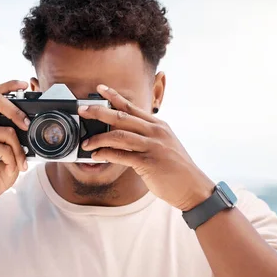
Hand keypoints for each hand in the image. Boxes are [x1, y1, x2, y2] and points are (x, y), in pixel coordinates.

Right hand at [0, 80, 29, 208]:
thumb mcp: (11, 149)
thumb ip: (17, 134)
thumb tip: (31, 122)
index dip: (9, 85)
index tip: (25, 84)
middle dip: (17, 110)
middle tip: (28, 125)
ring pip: (7, 130)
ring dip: (19, 149)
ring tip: (19, 162)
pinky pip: (3, 147)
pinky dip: (12, 159)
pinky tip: (10, 167)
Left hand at [79, 84, 213, 210]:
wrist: (193, 187)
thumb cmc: (175, 168)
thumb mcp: (163, 145)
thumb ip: (145, 137)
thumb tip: (120, 135)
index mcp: (158, 125)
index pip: (132, 107)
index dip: (114, 96)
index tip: (100, 88)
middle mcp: (155, 132)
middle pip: (121, 117)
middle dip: (99, 112)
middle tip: (83, 110)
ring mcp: (152, 146)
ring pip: (118, 135)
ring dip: (98, 138)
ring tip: (86, 143)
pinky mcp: (148, 163)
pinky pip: (121, 155)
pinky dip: (105, 154)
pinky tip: (96, 156)